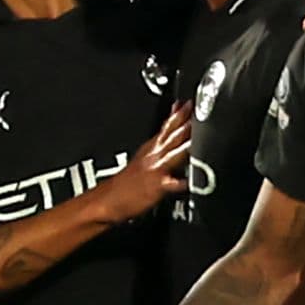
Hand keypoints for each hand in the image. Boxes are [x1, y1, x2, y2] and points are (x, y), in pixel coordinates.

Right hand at [85, 105, 190, 224]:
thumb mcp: (141, 159)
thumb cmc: (124, 185)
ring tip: (199, 134)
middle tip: (198, 110)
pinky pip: (174, 183)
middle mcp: (154, 156)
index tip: (188, 102)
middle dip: (186, 122)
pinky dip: (184, 180)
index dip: (178, 114)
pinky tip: (193, 179)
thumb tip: (170, 139)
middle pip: (173, 135)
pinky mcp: (158, 187)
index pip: (166, 127)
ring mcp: (157, 170)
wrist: (106, 202)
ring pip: (175, 153)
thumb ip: (158, 148)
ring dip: (187, 143)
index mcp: (150, 149)